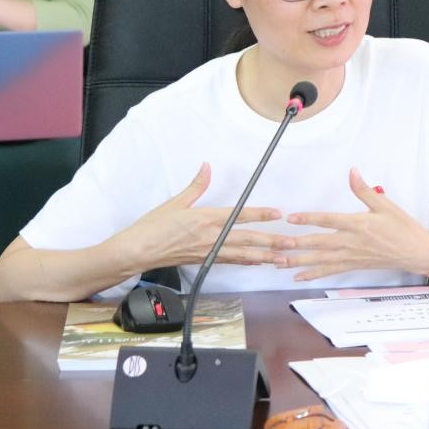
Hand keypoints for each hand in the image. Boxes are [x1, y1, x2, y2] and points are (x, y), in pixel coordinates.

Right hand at [111, 162, 287, 268]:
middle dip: (271, 241)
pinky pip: (230, 262)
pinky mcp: (204, 261)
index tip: (278, 213)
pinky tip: (258, 262)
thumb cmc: (152, 227)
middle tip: (292, 244)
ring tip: (282, 258)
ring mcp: (208, 252)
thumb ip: (196, 186)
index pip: (239, 216)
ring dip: (264, 256)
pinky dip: (246, 262)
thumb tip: (206, 167)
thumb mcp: (175, 202)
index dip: (260, 215)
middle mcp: (211, 237)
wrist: (137, 252)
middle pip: (247, 239)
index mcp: (205, 219)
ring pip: (242, 255)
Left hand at [276, 168, 428, 280]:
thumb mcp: (385, 204)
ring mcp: (351, 256)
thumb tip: (353, 172)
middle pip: (318, 243)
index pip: (328, 220)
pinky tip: (298, 276)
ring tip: (278, 262)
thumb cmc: (402, 228)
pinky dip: (313, 273)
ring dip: (298, 261)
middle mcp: (351, 242)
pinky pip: (329, 270)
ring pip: (320, 260)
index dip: (309, 218)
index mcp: (358, 224)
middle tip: (276, 245)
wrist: (415, 252)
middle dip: (296, 245)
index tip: (291, 218)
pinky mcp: (353, 265)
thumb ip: (364, 190)